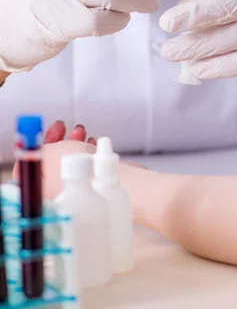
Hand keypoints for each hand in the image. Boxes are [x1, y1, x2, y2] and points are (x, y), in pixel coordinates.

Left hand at [12, 121, 145, 198]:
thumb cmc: (82, 169)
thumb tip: (34, 150)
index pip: (28, 172)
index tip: (40, 134)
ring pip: (68, 164)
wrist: (121, 182)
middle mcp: (57, 197)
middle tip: (61, 126)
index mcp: (42, 195)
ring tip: (81, 130)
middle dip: (56, 141)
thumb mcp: (50, 154)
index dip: (32, 150)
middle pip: (49, 164)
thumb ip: (37, 152)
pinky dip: (86, 153)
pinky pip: (85, 168)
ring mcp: (77, 195)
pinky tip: (92, 142)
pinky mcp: (94, 189)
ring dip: (72, 144)